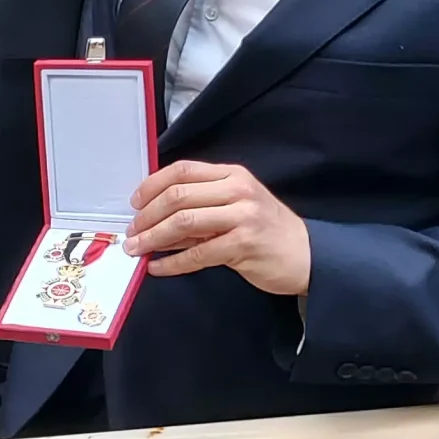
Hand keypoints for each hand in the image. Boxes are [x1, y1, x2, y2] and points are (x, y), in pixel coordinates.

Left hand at [126, 160, 310, 294]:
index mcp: (232, 175)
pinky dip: (171, 262)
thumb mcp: (236, 206)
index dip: (151, 186)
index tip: (134, 203)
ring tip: (136, 249)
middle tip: (131, 231)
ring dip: (153, 237)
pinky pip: (197, 254)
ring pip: (184, 222)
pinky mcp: (244, 245)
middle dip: (147, 216)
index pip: (182, 171)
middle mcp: (238, 191)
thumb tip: (152, 216)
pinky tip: (157, 267)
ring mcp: (243, 217)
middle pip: (177, 196)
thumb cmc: (266, 230)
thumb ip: (200, 205)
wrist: (307, 255)